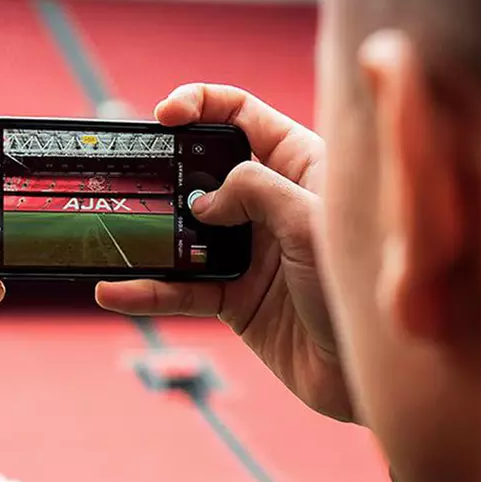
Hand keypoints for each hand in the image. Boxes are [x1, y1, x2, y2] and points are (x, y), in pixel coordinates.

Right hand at [96, 83, 352, 421]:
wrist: (370, 376)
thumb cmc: (363, 289)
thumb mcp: (311, 222)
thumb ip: (254, 192)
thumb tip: (202, 199)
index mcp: (300, 166)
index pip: (244, 117)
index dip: (201, 105)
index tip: (165, 116)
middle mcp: (270, 204)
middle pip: (203, 171)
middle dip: (162, 171)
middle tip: (129, 178)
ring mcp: (249, 252)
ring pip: (184, 232)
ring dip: (146, 235)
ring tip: (110, 236)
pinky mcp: (234, 299)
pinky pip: (180, 288)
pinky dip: (146, 291)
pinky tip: (115, 291)